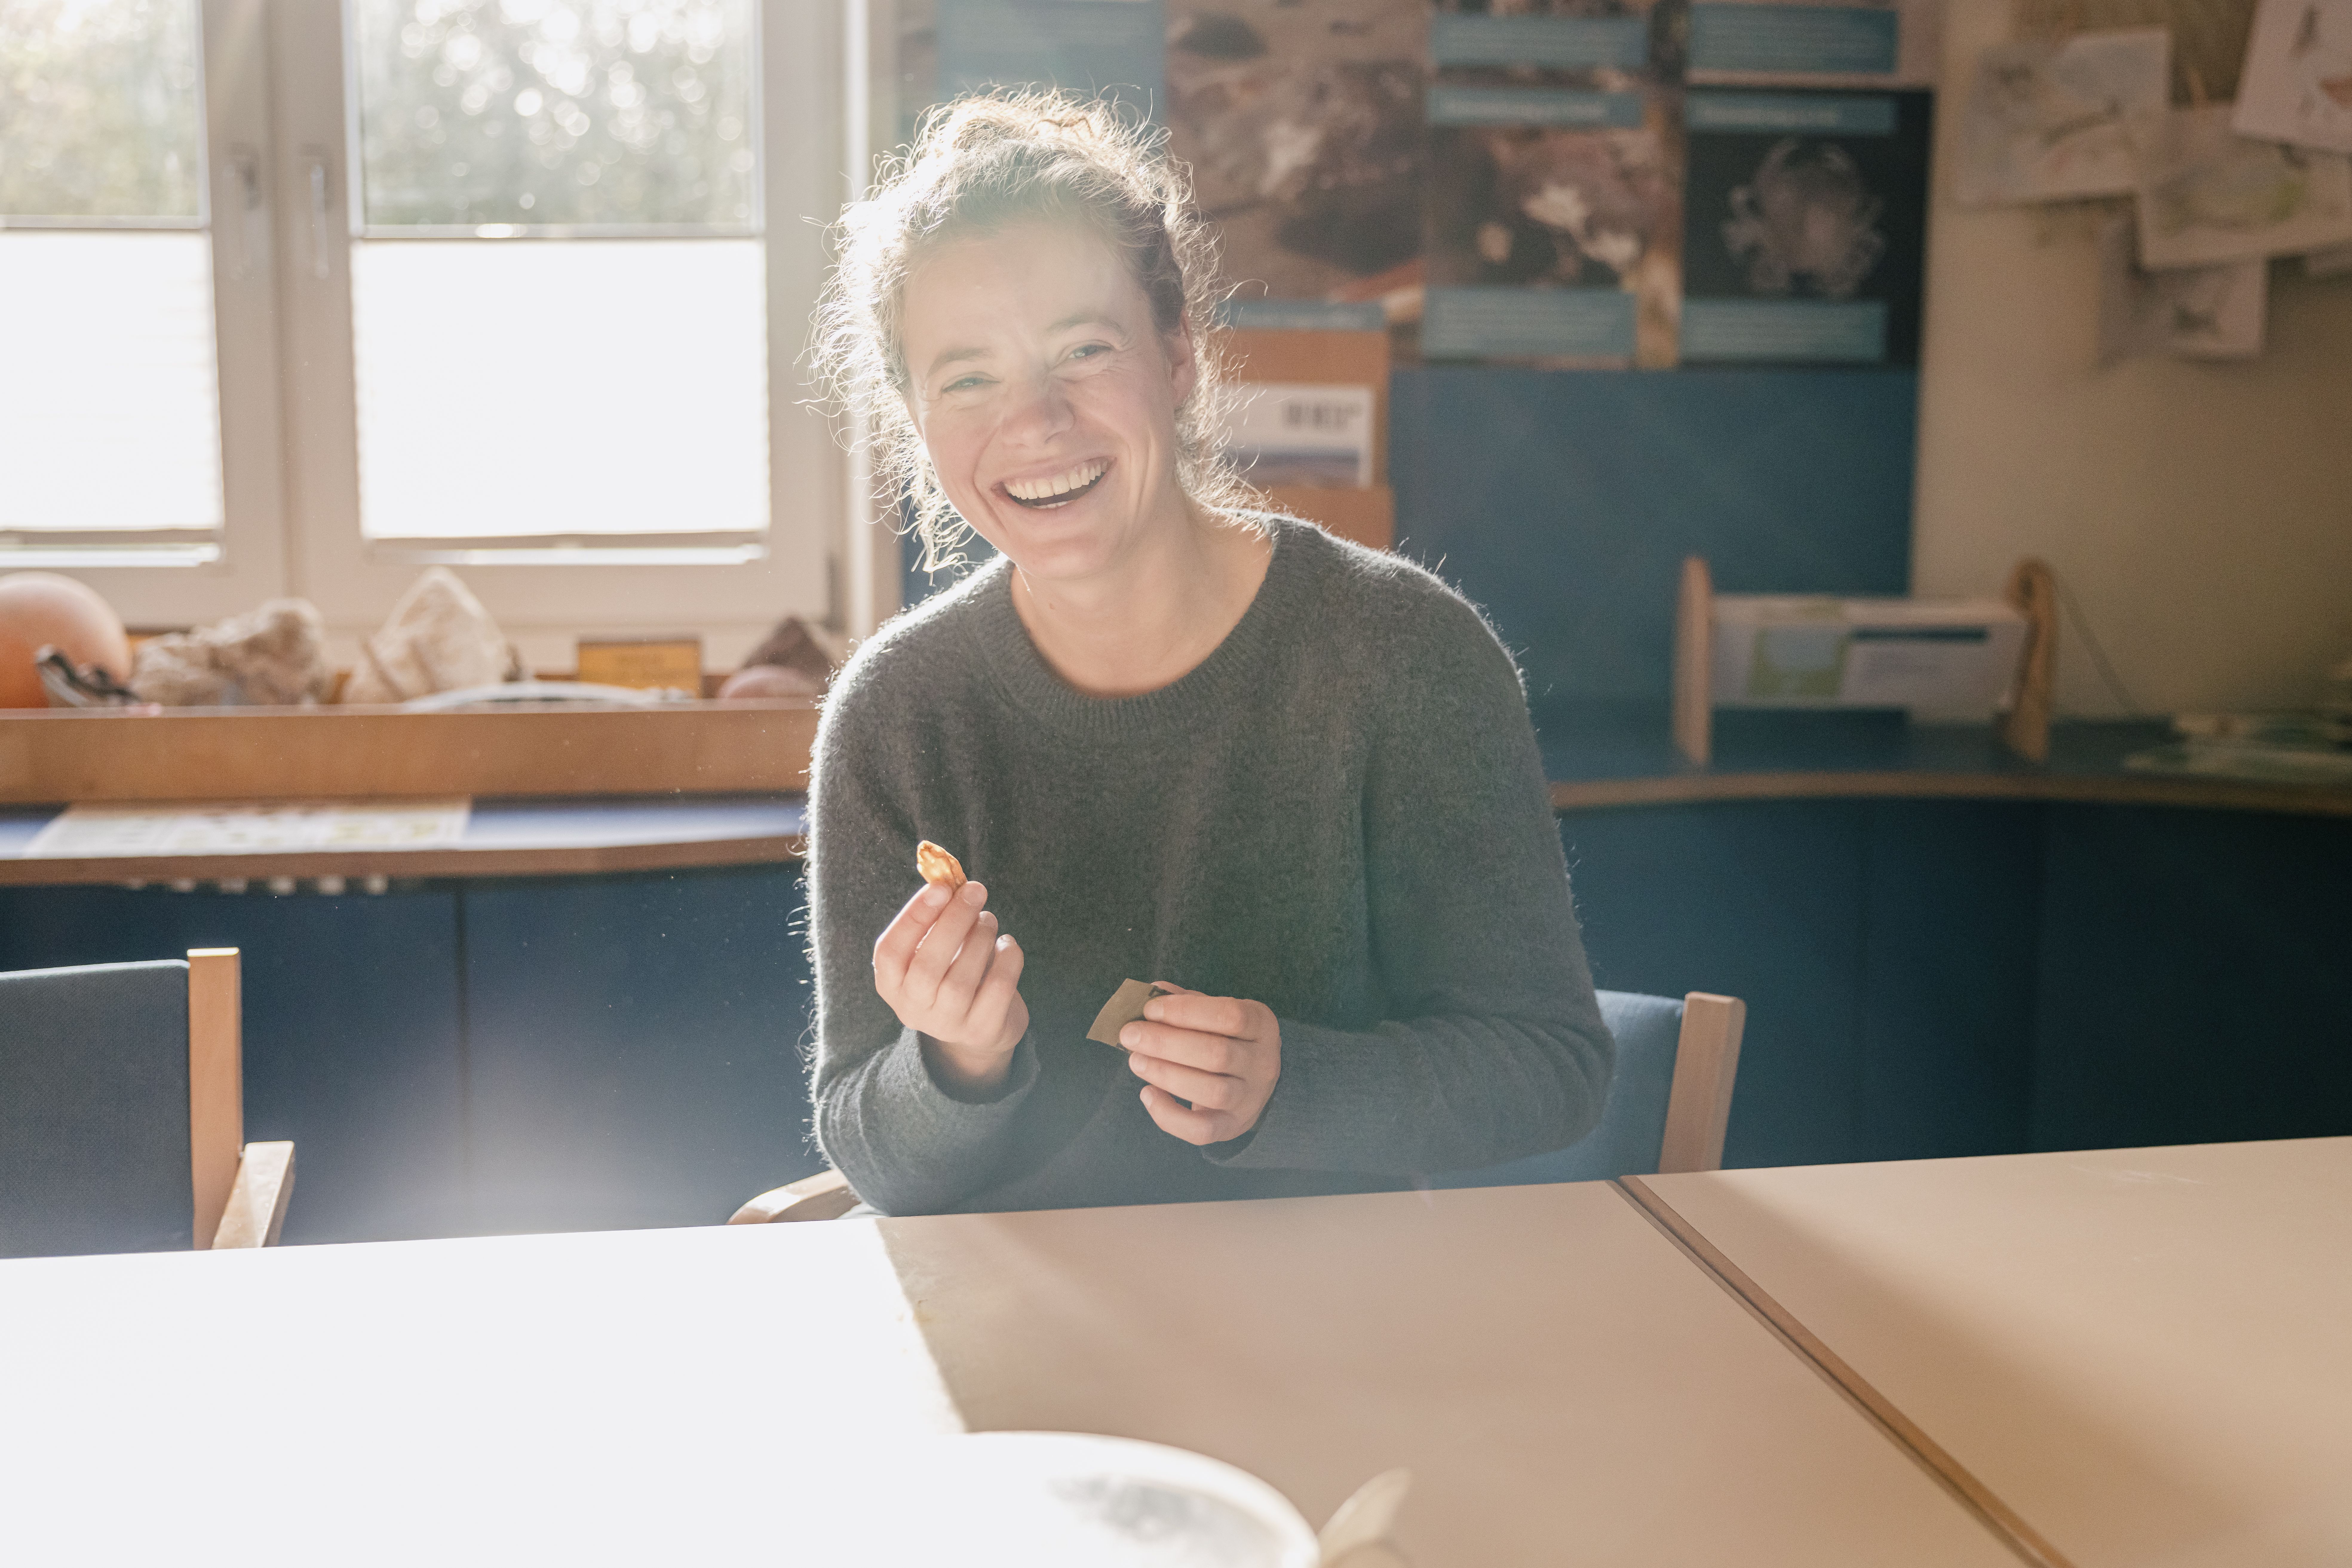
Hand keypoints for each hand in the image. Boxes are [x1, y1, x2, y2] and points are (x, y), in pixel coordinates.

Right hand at [873, 878, 1028, 1093]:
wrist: (978, 1027)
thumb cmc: (950, 973)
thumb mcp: (932, 949)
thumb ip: (934, 920)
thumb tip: (948, 879)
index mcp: (891, 983)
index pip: (890, 951)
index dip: (914, 917)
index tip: (940, 887)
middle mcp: (912, 1009)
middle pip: (928, 965)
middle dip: (954, 921)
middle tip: (975, 890)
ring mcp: (947, 1024)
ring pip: (963, 978)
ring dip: (981, 937)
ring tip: (988, 919)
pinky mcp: (982, 1030)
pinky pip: (998, 988)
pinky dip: (1007, 959)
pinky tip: (1007, 944)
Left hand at [1122, 986, 1281, 1145]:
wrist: (1251, 1081)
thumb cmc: (1225, 1037)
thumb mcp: (1215, 1012)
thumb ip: (1186, 1001)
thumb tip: (1153, 990)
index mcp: (1261, 1025)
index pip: (1230, 1015)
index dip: (1185, 1011)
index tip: (1150, 1009)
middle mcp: (1263, 1063)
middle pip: (1217, 1054)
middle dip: (1166, 1043)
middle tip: (1130, 1035)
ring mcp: (1250, 1099)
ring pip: (1211, 1091)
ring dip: (1166, 1075)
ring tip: (1135, 1060)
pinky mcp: (1232, 1126)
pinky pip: (1201, 1130)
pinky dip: (1169, 1115)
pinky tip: (1147, 1094)